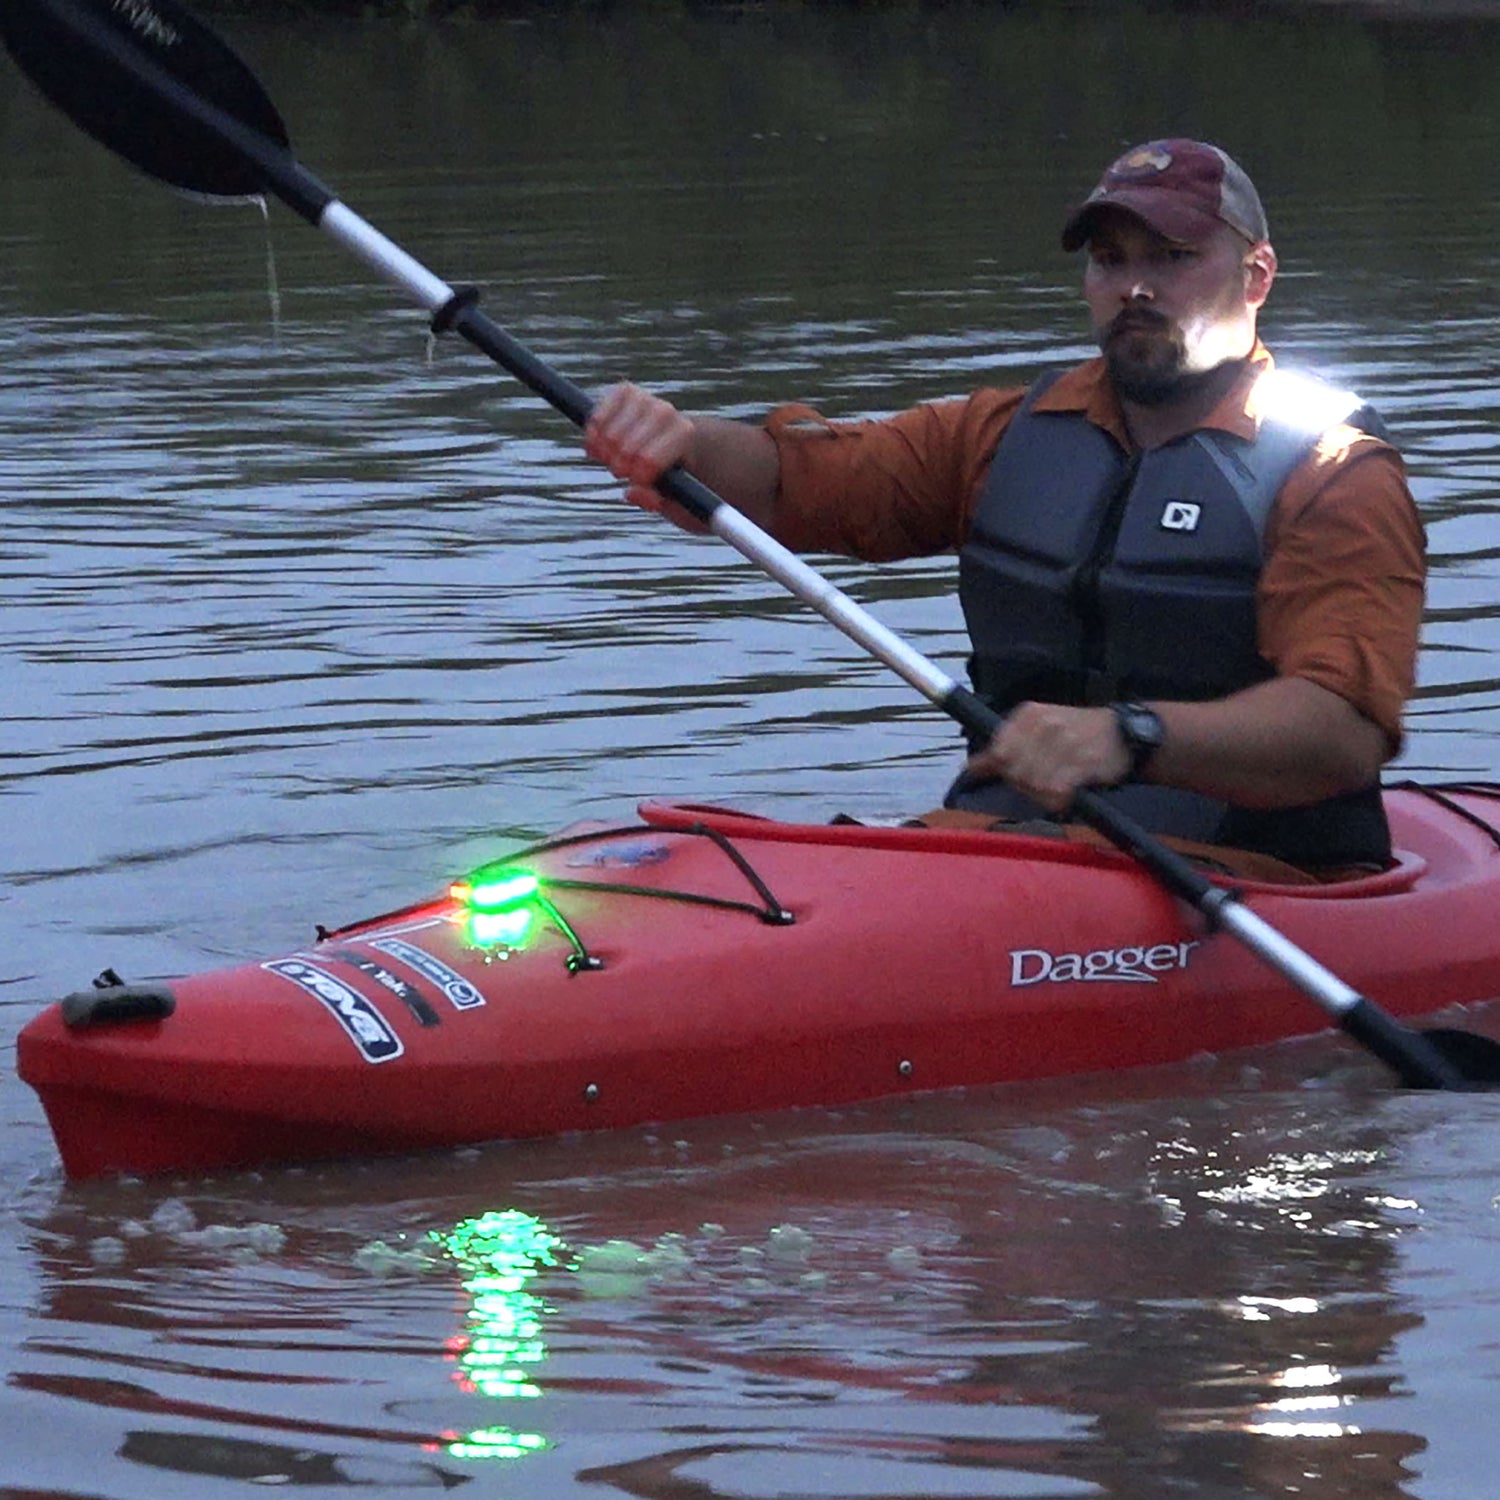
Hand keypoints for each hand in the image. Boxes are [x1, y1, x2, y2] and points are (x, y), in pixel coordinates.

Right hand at [583, 382, 707, 531]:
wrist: (681, 439)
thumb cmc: (679, 472)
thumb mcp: (675, 496)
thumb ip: (656, 499)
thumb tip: (630, 492)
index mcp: (684, 435)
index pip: (648, 459)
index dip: (637, 476)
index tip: (637, 481)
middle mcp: (666, 411)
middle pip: (626, 448)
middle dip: (620, 466)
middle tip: (623, 472)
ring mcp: (645, 398)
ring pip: (609, 435)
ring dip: (605, 452)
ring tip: (612, 459)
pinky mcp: (625, 392)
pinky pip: (598, 416)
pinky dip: (593, 434)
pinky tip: (598, 446)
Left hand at [964, 702, 1131, 812]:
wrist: (1123, 733)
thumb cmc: (1076, 732)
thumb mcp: (1037, 728)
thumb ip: (1004, 747)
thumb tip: (970, 769)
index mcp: (1028, 714)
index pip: (998, 752)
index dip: (1005, 770)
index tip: (1017, 773)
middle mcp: (1044, 725)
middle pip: (1015, 771)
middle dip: (1025, 783)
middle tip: (1043, 780)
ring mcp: (1064, 743)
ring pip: (1033, 784)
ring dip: (1043, 793)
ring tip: (1057, 785)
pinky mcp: (1082, 763)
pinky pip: (1056, 792)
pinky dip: (1059, 799)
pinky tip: (1068, 792)